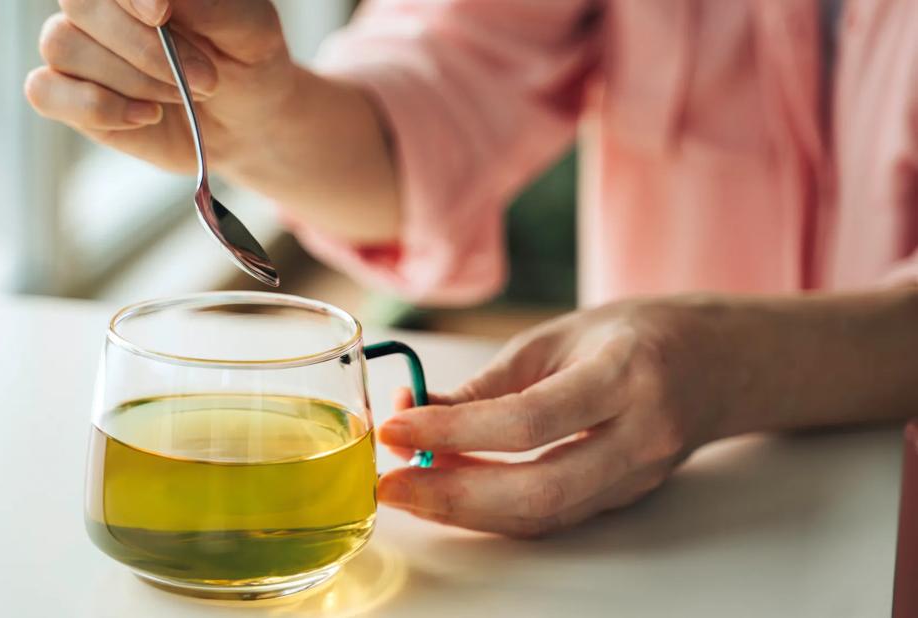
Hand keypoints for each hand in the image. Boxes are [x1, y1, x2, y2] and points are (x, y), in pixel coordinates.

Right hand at [25, 0, 298, 173]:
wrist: (246, 121)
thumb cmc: (247, 62)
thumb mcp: (250, 31)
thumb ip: (211, 7)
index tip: (161, 12)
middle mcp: (100, 6)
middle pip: (78, 5)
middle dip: (142, 48)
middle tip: (204, 79)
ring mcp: (78, 47)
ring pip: (63, 46)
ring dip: (131, 80)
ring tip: (182, 96)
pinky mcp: (68, 95)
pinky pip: (44, 91)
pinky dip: (98, 107)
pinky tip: (147, 117)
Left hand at [377, 297, 738, 537]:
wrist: (723, 364)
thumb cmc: (640, 334)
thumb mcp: (562, 334)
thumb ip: (491, 381)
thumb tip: (417, 413)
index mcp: (626, 376)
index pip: (528, 421)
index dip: (452, 432)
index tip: (394, 428)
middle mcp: (640, 437)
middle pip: (537, 491)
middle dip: (451, 497)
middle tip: (389, 486)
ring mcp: (639, 477)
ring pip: (543, 516)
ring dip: (466, 511)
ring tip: (408, 491)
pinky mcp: (626, 499)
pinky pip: (553, 517)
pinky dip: (496, 512)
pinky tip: (453, 494)